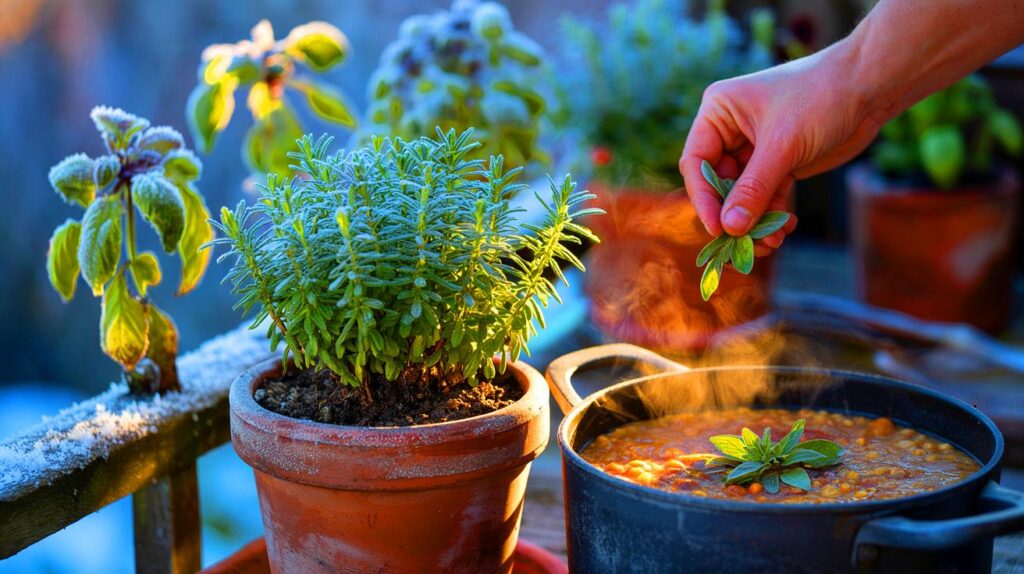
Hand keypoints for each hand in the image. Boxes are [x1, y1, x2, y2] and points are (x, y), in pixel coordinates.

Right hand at [679, 43, 886, 254]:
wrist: (870, 87)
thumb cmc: (820, 98)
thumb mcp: (782, 145)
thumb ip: (753, 189)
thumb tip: (729, 228)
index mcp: (718, 112)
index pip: (697, 163)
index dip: (703, 198)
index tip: (717, 229)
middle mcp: (730, 130)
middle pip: (718, 184)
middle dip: (733, 215)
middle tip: (747, 244)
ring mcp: (754, 148)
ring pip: (743, 195)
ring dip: (756, 220)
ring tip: (773, 241)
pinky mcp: (779, 162)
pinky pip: (766, 195)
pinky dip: (773, 214)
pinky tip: (785, 228)